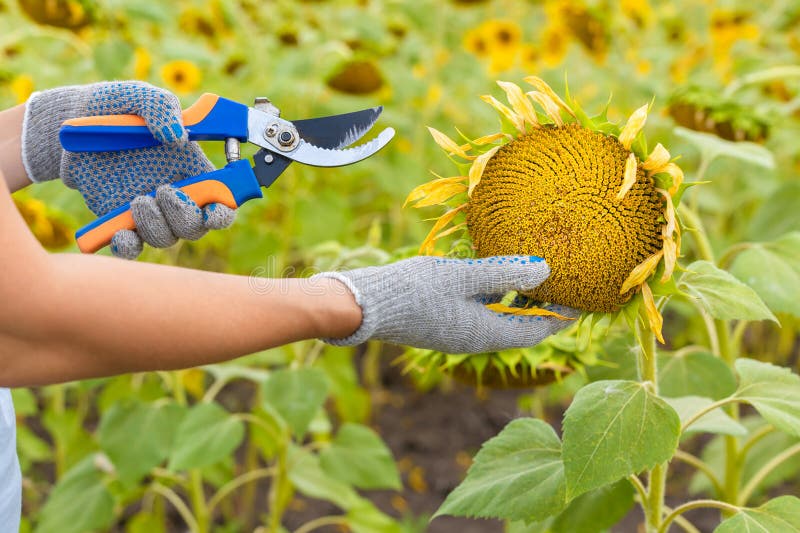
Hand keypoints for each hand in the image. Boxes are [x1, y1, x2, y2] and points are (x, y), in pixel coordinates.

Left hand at [22, 81, 234, 258]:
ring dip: (157, 226)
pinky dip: (129, 246)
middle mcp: (175, 194)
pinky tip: (121, 234)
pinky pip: (131, 247)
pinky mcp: (119, 221)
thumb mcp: (137, 96)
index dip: (224, 212)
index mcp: (192, 168)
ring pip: (166, 238)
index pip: (221, 200)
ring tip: (137, 201)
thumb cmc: (113, 107)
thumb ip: (160, 106)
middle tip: (165, 192)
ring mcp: (148, 210)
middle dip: (186, 217)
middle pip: (196, 226)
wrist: (68, 125)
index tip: (214, 210)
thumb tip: (177, 136)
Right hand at [313, 256, 577, 353]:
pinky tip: (490, 274)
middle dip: (542, 307)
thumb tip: (547, 270)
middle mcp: (474, 339)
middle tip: (560, 281)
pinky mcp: (441, 323)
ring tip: (530, 272)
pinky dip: (494, 296)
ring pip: (499, 318)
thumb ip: (505, 272)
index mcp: (484, 334)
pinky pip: (479, 312)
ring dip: (517, 299)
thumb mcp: (463, 276)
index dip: (561, 316)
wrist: (363, 306)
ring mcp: (456, 333)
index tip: (582, 298)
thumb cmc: (413, 290)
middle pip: (520, 327)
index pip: (535, 331)